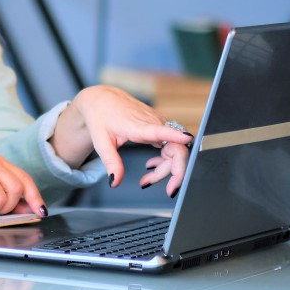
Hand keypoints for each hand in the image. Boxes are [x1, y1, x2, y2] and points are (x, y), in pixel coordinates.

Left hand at [51, 85, 192, 195]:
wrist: (102, 99)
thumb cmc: (101, 117)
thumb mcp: (101, 142)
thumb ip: (111, 162)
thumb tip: (114, 182)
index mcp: (139, 126)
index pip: (161, 130)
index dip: (176, 136)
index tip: (188, 139)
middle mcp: (154, 122)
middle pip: (176, 149)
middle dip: (175, 173)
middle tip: (165, 190)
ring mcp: (160, 123)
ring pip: (175, 150)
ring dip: (166, 169)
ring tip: (146, 179)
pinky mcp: (161, 125)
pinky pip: (172, 146)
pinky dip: (165, 160)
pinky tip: (151, 164)